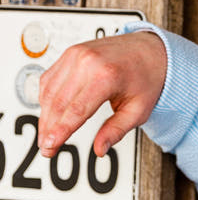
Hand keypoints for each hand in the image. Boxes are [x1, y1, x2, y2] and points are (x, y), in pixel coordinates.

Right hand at [37, 31, 167, 159]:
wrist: (150, 50)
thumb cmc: (146, 78)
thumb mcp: (138, 110)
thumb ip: (116, 131)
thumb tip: (100, 149)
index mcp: (106, 75)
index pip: (76, 110)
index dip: (60, 131)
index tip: (51, 146)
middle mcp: (87, 62)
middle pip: (58, 102)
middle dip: (49, 128)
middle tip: (47, 148)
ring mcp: (75, 54)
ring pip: (49, 90)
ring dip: (45, 116)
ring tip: (47, 136)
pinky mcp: (70, 53)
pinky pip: (50, 78)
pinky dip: (47, 98)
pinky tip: (49, 114)